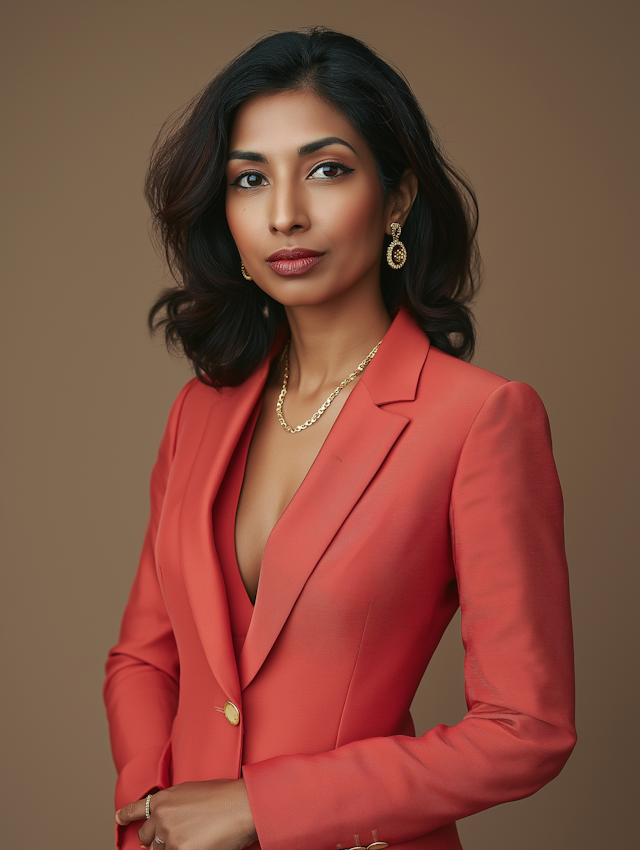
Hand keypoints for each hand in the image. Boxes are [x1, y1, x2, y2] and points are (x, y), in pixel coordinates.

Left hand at [115, 779, 256, 849]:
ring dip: (172, 848)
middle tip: (175, 837)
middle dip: (157, 840)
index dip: (126, 816)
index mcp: (163, 798)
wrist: (242, 805)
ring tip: (193, 838)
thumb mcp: (192, 792)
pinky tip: (195, 844)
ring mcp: (169, 835)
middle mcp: (161, 816)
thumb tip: (160, 821)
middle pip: (146, 838)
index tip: (118, 819)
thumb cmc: (224, 797)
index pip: (136, 809)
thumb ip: (173, 805)